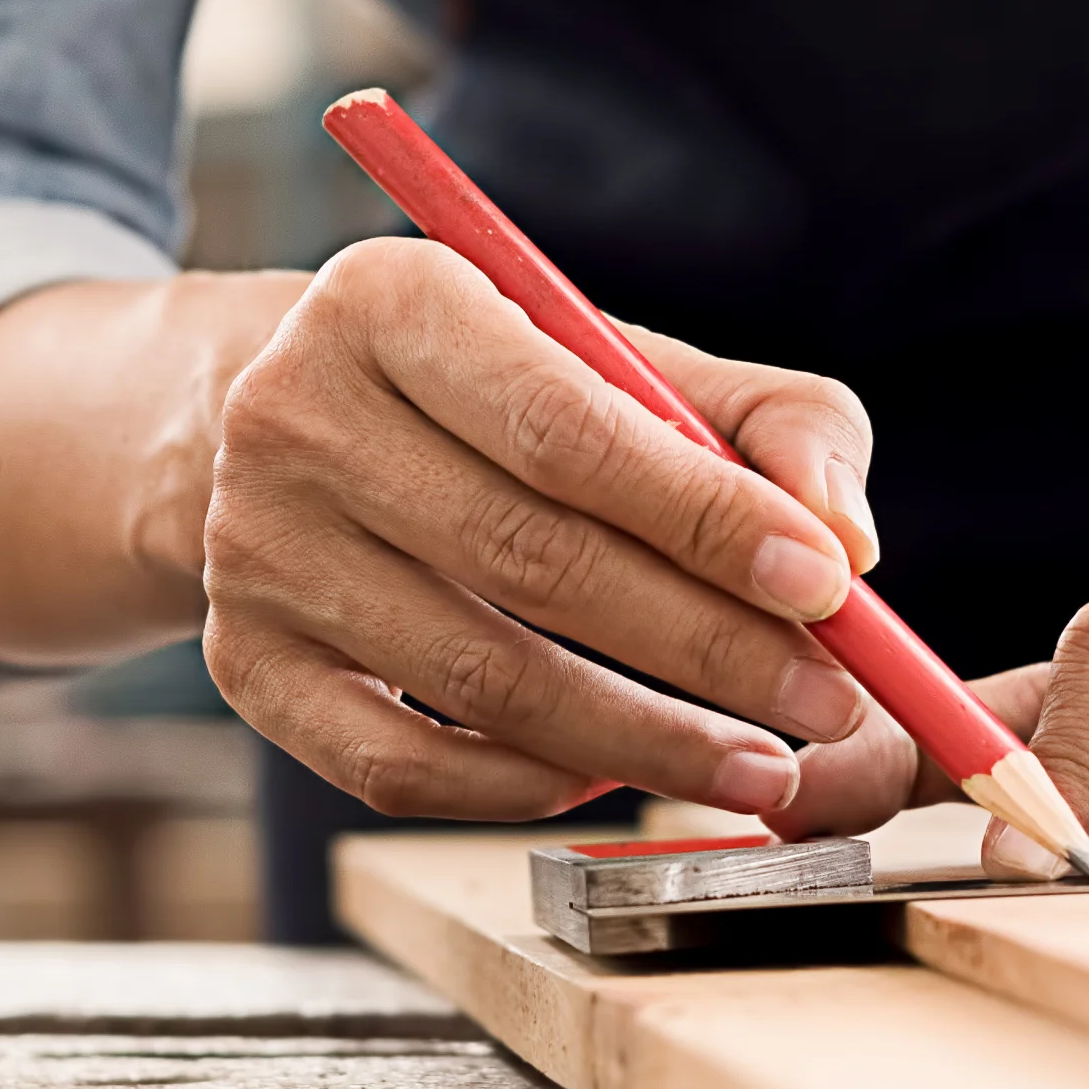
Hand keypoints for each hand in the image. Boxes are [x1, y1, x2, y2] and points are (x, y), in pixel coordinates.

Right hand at [200, 238, 882, 821]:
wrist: (270, 423)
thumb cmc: (489, 391)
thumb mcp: (618, 355)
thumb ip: (766, 421)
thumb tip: (845, 537)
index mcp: (388, 301)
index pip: (564, 428)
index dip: (706, 517)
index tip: (828, 585)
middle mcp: (295, 419)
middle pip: (530, 560)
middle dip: (706, 647)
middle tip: (828, 705)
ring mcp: (252, 553)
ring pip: (480, 680)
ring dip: (643, 741)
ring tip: (758, 764)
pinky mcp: (242, 664)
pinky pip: (401, 768)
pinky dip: (525, 788)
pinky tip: (610, 777)